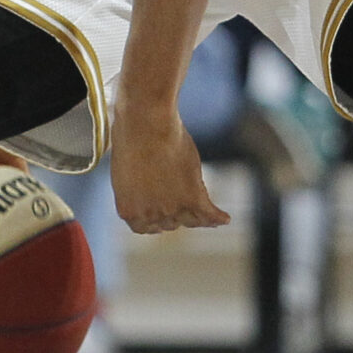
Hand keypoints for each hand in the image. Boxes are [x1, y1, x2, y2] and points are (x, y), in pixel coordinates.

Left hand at [110, 108, 231, 233]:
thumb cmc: (131, 138)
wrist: (145, 125)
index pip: (145, 228)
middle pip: (169, 223)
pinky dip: (218, 217)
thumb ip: (138, 187)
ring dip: (198, 217)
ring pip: (191, 219)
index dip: (155, 221)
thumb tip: (148, 189)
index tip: (161, 216)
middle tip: (180, 203)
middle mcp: (150, 215)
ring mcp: (172, 208)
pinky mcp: (192, 198)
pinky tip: (224, 218)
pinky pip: (209, 214)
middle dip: (173, 214)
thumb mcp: (128, 170)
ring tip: (207, 218)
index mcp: (128, 209)